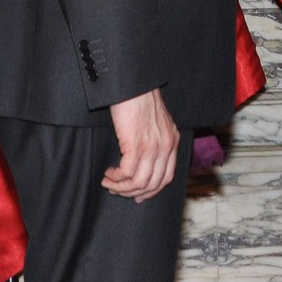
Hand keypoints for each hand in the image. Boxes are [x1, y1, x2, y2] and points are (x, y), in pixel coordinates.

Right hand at [102, 88, 179, 202]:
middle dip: (133, 192)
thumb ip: (157, 140)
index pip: (167, 176)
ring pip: (140, 182)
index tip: (138, 195)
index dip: (152, 190)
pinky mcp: (137, 146)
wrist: (134, 86)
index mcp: (172, 141)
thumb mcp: (157, 122)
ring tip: (109, 182)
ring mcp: (153, 147)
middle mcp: (166, 147)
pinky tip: (109, 173)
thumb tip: (144, 159)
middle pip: (153, 184)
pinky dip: (116, 177)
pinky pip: (127, 173)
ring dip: (121, 187)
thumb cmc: (140, 99)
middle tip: (117, 190)